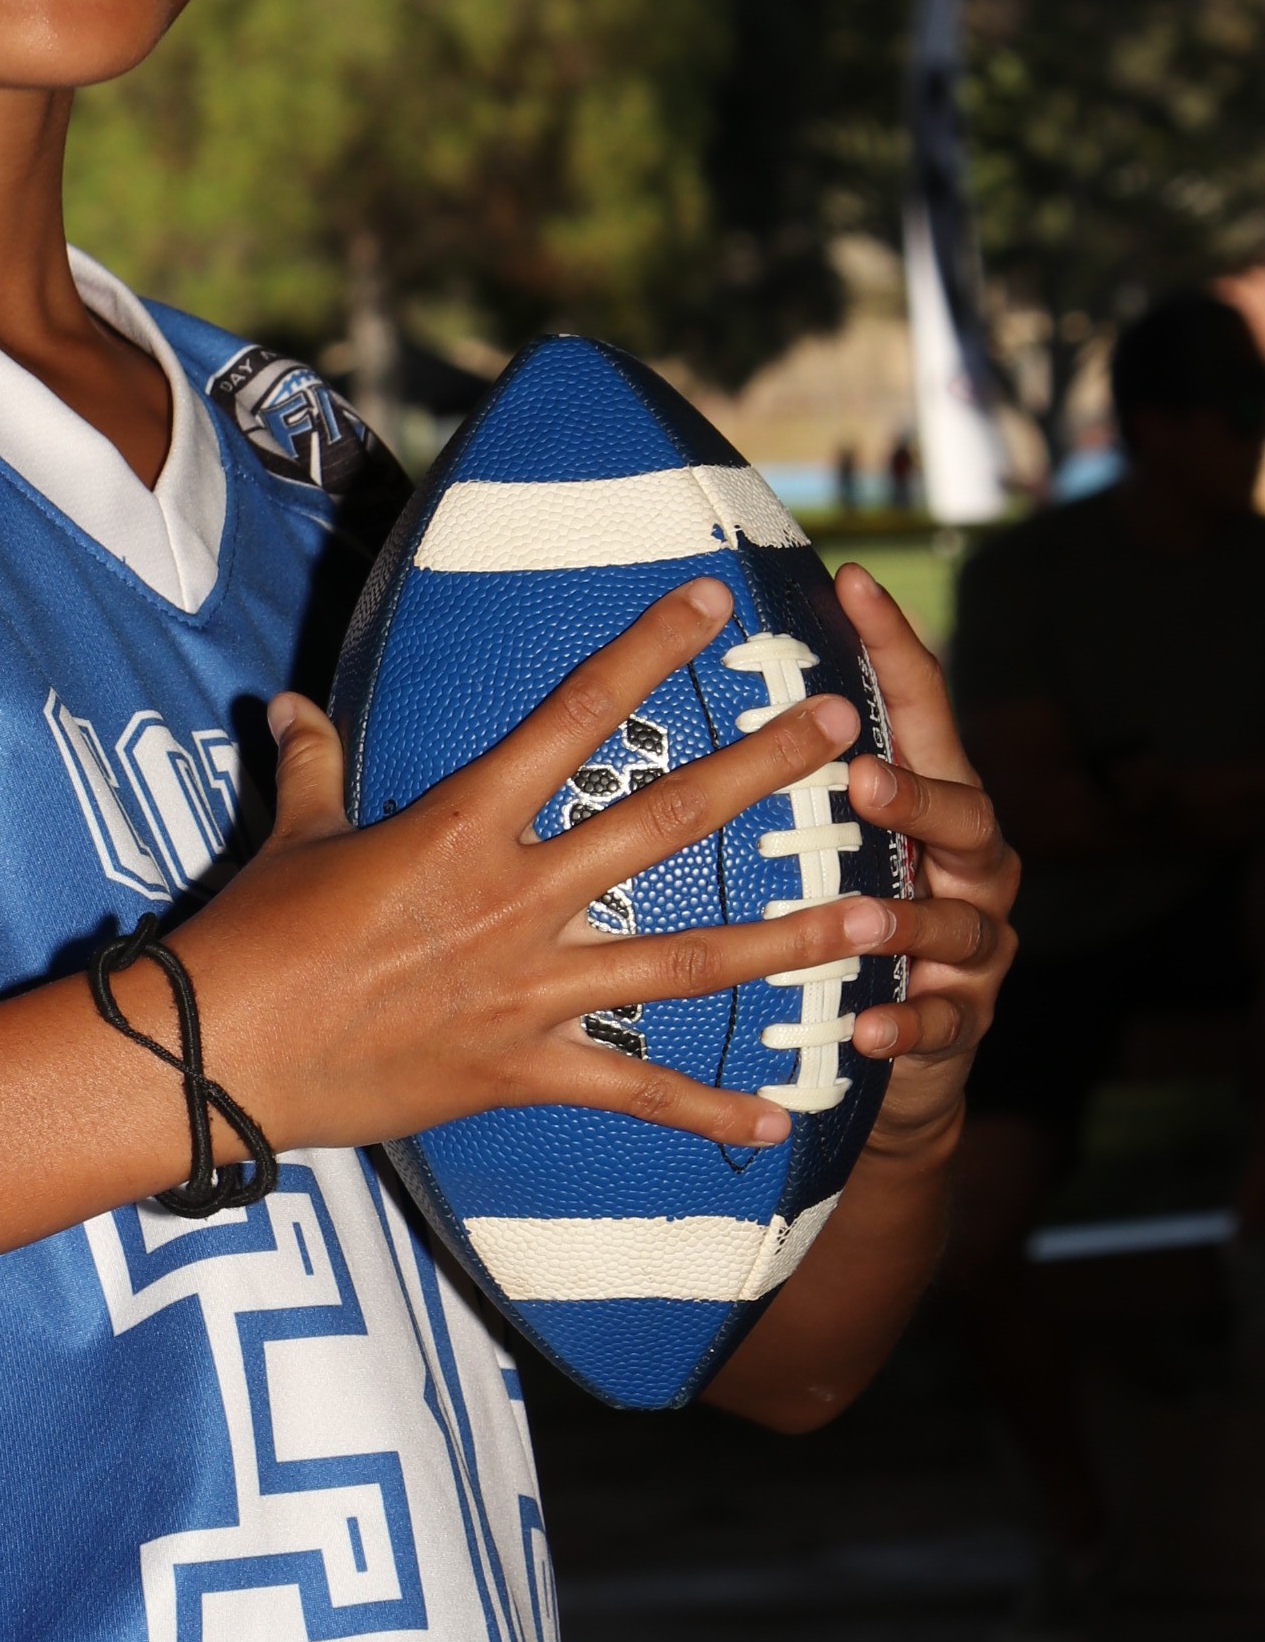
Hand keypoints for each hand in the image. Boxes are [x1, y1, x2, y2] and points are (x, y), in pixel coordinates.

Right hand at [176, 577, 996, 1162]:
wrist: (218, 1053)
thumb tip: (290, 704)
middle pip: (665, 818)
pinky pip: (634, 1092)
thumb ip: (311, 764)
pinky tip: (780, 1120)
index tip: (710, 601)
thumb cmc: (249, 938)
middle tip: (837, 724)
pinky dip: (709, 1114)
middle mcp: (514, 896)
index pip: (573, 715)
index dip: (646, 649)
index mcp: (461, 824)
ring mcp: (528, 987)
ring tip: (875, 916)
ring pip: (686, 958)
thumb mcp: (291, 838)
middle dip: (762, 768)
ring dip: (788, 938)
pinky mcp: (521, 1070)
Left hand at [833, 563, 1018, 1160]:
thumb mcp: (812, 844)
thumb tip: (669, 668)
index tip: (851, 583)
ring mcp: (971, 945)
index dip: (892, 646)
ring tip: (869, 917)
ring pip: (960, 922)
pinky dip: (909, 1024)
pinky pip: (943, 1025)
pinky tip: (871, 1028)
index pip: (916, 709)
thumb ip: (777, 772)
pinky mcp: (960, 1022)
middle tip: (863, 778)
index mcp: (922, 801)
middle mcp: (964, 862)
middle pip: (965, 810)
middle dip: (918, 794)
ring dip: (911, 918)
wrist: (882, 1058)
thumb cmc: (827, 923)